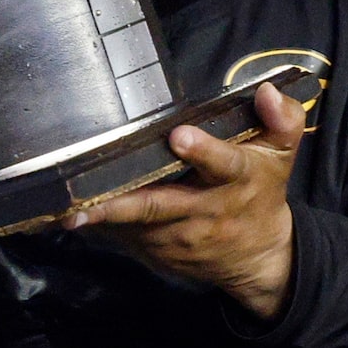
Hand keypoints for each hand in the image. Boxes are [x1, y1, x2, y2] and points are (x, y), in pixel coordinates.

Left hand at [65, 83, 305, 317]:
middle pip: (160, 204)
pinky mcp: (156, 252)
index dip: (203, 151)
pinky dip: (99, 225)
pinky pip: (122, 236)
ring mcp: (177, 238)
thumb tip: (265, 91)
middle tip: (87, 197)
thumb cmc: (261, 191)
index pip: (223, 164)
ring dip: (101, 215)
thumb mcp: (280, 154)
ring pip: (134, 224)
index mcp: (238, 179)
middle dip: (125, 202)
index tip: (179, 137)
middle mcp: (204, 211)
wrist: (257, 256)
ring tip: (66, 204)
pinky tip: (70, 213)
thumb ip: (281, 120)